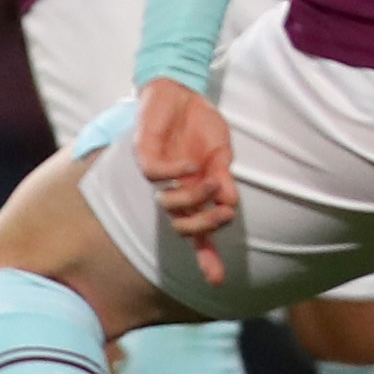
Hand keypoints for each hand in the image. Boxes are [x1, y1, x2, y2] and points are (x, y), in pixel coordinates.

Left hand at [132, 76, 238, 284]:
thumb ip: (223, 181)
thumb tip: (229, 206)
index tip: (217, 281)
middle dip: (206, 226)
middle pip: (184, 228)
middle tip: (225, 213)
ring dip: (196, 197)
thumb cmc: (200, 126)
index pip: (199, 233)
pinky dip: (177, 173)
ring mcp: (159, 175)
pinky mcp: (144, 154)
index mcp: (195, 194)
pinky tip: (190, 163)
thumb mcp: (221, 155)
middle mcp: (175, 190)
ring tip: (211, 178)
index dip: (207, 258)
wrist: (182, 92)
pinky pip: (157, 175)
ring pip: (170, 206)